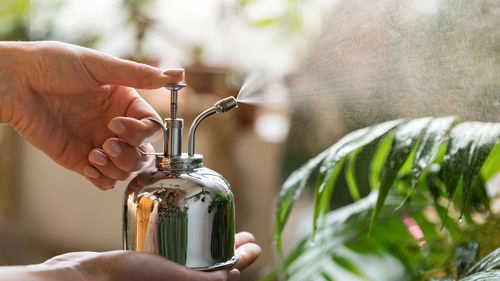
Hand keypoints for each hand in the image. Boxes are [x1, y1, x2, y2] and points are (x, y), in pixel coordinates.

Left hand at [0, 41, 182, 188]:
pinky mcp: (80, 160)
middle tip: (106, 143)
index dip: (140, 132)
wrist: (16, 83)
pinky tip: (87, 164)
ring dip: (116, 167)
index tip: (116, 124)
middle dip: (129, 154)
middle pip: (144, 154)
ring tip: (94, 154)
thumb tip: (177, 74)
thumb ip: (138, 75)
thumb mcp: (100, 66)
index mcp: (126, 104)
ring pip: (126, 169)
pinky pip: (103, 180)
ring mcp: (100, 144)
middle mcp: (116, 126)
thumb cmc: (54, 65)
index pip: (152, 128)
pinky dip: (101, 179)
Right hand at [0, 232, 260, 280]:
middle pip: (214, 268)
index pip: (224, 279)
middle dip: (231, 250)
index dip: (243, 262)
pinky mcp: (149, 266)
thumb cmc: (129, 279)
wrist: (86, 275)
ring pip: (197, 259)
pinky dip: (188, 241)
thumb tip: (236, 275)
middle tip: (243, 234)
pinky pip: (176, 253)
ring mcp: (164, 277)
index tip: (254, 244)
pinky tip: (190, 226)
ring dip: (213, 243)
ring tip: (223, 226)